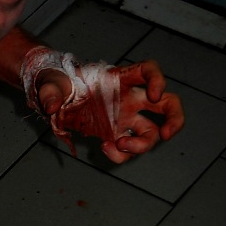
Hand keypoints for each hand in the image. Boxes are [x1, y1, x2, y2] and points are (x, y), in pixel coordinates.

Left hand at [37, 59, 184, 165]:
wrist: (54, 99)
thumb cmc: (57, 82)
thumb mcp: (51, 81)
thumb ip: (51, 90)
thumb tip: (50, 104)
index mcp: (119, 78)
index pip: (148, 70)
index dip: (158, 79)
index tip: (155, 94)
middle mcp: (130, 97)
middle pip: (168, 103)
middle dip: (175, 118)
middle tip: (166, 134)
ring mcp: (126, 117)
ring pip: (150, 133)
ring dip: (141, 145)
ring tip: (119, 145)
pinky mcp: (116, 134)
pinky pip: (128, 149)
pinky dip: (121, 155)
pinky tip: (105, 148)